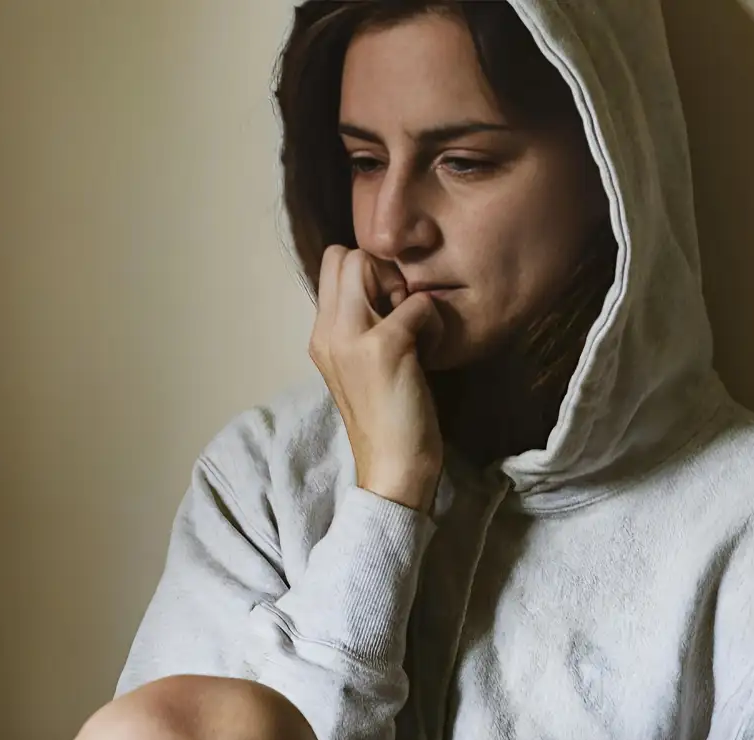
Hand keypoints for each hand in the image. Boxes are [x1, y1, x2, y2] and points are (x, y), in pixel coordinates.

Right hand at [309, 246, 444, 512]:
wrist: (394, 470)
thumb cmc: (388, 420)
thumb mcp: (362, 367)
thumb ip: (362, 328)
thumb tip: (390, 291)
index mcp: (320, 336)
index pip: (331, 265)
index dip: (366, 273)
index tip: (389, 309)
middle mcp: (326, 331)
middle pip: (345, 255)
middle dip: (379, 269)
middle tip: (401, 312)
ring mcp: (351, 336)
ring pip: (368, 264)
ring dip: (402, 289)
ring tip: (413, 330)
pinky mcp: (385, 347)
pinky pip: (418, 303)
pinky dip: (432, 321)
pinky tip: (430, 353)